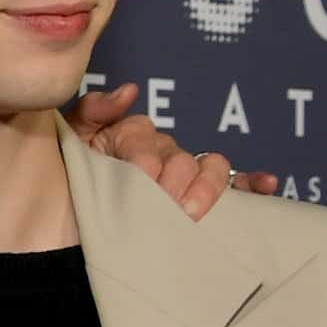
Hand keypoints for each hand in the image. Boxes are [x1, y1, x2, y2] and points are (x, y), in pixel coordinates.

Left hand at [70, 80, 276, 217]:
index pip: (145, 134)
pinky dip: (253, 183)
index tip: (135, 178)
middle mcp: (160, 155)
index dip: (141, 156)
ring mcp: (180, 179)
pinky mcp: (196, 203)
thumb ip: (92, 113)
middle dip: (169, 182)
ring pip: (209, 169)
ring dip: (205, 187)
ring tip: (188, 212)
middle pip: (180, 156)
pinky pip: (234, 185)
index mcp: (130, 138)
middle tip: (158, 205)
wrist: (59, 235)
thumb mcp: (70, 142)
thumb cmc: (64, 181)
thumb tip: (130, 91)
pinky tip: (267, 185)